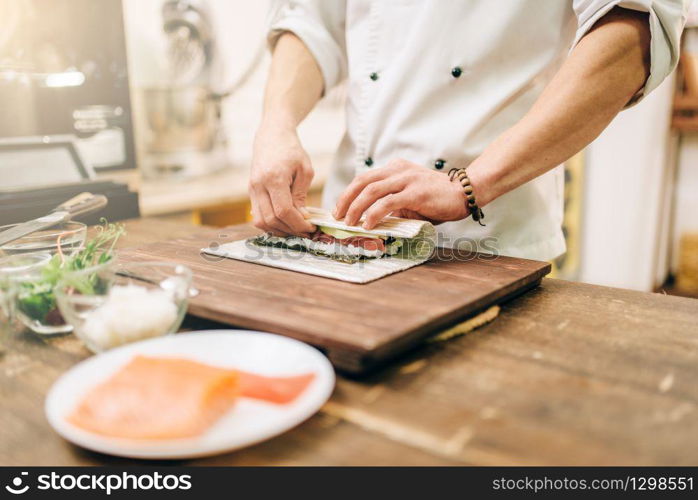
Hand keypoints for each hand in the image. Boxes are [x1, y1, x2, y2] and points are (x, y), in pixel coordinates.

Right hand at [249, 121, 315, 235]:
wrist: (272, 136)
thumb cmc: (291, 150)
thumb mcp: (305, 170)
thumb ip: (301, 195)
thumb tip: (302, 217)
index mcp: (274, 178)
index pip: (283, 211)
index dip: (297, 224)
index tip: (310, 228)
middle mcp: (258, 185)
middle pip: (271, 219)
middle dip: (290, 230)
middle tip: (305, 232)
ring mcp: (252, 189)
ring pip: (260, 221)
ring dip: (279, 230)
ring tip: (295, 229)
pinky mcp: (250, 192)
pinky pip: (257, 216)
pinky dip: (270, 224)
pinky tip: (284, 223)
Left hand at [334, 159, 468, 228]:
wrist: (465, 193)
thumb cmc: (437, 198)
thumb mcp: (410, 197)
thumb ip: (392, 204)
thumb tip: (372, 219)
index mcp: (395, 168)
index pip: (365, 178)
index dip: (349, 193)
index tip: (340, 208)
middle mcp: (398, 170)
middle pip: (362, 181)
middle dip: (346, 199)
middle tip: (337, 216)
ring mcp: (407, 180)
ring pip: (371, 191)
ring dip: (356, 208)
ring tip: (349, 222)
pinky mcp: (415, 192)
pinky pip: (388, 203)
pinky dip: (374, 214)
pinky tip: (368, 224)